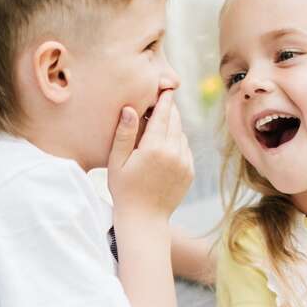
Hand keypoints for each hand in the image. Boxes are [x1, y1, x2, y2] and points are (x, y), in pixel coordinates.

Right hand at [107, 89, 192, 220]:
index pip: (163, 115)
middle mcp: (174, 153)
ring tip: (160, 126)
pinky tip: (165, 146)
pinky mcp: (190, 172)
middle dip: (169, 110)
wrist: (144, 219)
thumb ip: (124, 134)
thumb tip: (130, 108)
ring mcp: (185, 163)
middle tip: (162, 100)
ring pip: (181, 134)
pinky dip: (177, 143)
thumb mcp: (116, 162)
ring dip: (173, 127)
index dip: (164, 99)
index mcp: (155, 148)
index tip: (165, 86)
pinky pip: (185, 149)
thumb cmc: (124, 190)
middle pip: (175, 121)